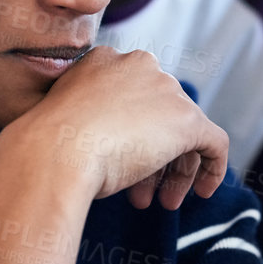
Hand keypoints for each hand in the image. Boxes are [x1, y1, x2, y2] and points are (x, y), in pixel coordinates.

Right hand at [4, 46, 229, 209]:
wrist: (54, 151)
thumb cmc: (49, 144)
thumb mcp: (67, 119)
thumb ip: (90, 117)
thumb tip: (109, 140)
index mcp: (105, 60)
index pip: (133, 98)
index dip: (131, 135)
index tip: (123, 166)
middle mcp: (140, 65)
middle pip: (160, 114)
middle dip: (153, 157)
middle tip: (144, 194)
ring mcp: (166, 90)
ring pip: (184, 131)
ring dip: (174, 169)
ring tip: (161, 203)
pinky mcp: (187, 119)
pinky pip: (214, 142)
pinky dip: (212, 167)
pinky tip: (202, 191)